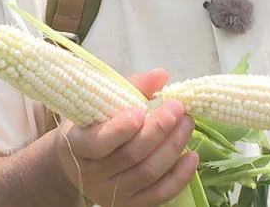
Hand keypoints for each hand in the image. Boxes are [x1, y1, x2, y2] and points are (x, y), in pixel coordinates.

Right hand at [52, 68, 199, 206]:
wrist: (79, 161)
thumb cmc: (93, 124)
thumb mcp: (101, 102)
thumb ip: (131, 87)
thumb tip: (160, 76)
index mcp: (77, 145)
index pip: (97, 143)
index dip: (120, 129)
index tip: (141, 112)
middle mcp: (93, 173)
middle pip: (130, 156)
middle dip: (158, 130)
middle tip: (177, 108)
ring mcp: (111, 192)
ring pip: (147, 173)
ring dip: (173, 147)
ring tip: (187, 123)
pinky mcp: (130, 204)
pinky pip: (158, 195)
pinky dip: (179, 177)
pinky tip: (192, 156)